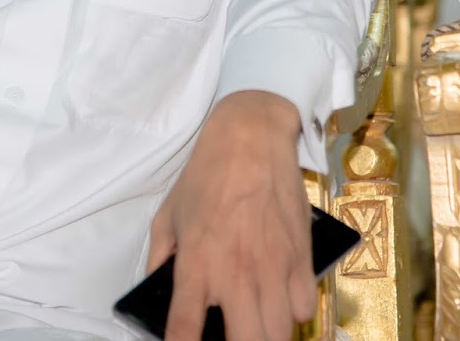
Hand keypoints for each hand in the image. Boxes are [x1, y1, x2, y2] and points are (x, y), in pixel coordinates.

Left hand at [148, 91, 314, 340]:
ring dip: (267, 335)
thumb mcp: (168, 214)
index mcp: (196, 263)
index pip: (184, 329)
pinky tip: (281, 300)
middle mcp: (235, 273)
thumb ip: (160, 257)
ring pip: (279, 334)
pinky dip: (293, 313)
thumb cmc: (206, 175)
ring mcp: (272, 268)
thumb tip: (156, 288)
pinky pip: (304, 309)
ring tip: (256, 325)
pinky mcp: (300, 257)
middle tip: (232, 336)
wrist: (250, 137)